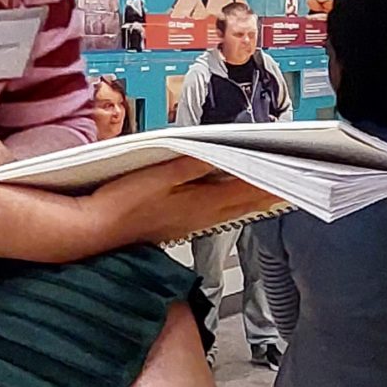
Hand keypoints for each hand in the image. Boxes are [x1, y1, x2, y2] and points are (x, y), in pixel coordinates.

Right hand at [82, 158, 285, 249]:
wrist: (93, 232)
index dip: (270, 181)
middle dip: (269, 191)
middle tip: (293, 181)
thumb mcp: (159, 175)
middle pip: (244, 202)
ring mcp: (189, 223)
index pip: (246, 191)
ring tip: (273, 189)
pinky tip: (232, 200)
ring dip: (252, 199)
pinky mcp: (177, 225)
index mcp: (200, 204)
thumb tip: (222, 154)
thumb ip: (193, 164)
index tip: (291, 172)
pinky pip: (215, 214)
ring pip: (231, 209)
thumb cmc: (121, 203)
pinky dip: (230, 204)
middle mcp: (200, 217)